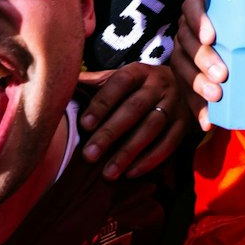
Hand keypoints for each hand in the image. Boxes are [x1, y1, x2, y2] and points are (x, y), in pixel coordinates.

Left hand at [77, 63, 191, 178]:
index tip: (84, 125)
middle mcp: (159, 85)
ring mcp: (175, 105)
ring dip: (129, 152)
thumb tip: (59, 86)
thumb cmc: (139, 86)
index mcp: (139, 71)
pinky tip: (131, 173)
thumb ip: (94, 83)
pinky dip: (151, 160)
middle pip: (135, 108)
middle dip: (111, 133)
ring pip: (152, 128)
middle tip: (89, 155)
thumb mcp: (119, 78)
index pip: (119, 84)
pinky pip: (169, 143)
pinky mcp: (185, 124)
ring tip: (108, 173)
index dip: (102, 104)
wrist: (184, 84)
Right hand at [167, 0, 225, 129]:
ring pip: (182, 67)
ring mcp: (180, 56)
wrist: (239, 65)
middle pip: (188, 42)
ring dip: (198, 83)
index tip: (210, 37)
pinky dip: (197, 108)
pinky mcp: (181, 80)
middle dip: (204, 59)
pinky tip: (206, 121)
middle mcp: (186, 32)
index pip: (192, 8)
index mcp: (200, 13)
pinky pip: (185, 94)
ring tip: (216, 97)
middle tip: (222, 75)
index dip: (199, 20)